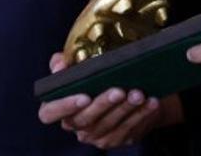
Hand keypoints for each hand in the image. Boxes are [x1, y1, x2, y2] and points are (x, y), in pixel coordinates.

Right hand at [37, 52, 174, 148]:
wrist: (125, 89)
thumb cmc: (96, 78)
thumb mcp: (78, 67)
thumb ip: (63, 63)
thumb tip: (59, 64)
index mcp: (60, 108)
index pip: (49, 113)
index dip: (64, 107)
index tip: (83, 96)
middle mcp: (75, 125)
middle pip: (85, 119)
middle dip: (103, 104)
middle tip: (119, 91)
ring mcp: (96, 135)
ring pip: (109, 125)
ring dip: (126, 109)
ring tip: (138, 94)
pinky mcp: (116, 138)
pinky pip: (129, 129)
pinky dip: (141, 115)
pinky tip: (151, 103)